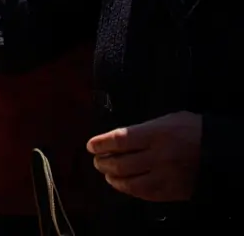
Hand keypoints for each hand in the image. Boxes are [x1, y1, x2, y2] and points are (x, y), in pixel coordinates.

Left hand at [87, 111, 201, 201]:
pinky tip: (125, 185)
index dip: (101, 144)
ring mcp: (166, 176)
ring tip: (107, 174)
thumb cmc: (193, 130)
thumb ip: (143, 130)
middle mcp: (159, 156)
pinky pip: (146, 194)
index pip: (119, 140)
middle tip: (97, 161)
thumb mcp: (167, 120)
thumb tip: (119, 140)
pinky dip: (131, 190)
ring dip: (114, 179)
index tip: (91, 146)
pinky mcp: (173, 191)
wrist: (222, 150)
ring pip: (130, 182)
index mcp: (156, 134)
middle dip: (103, 163)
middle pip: (120, 163)